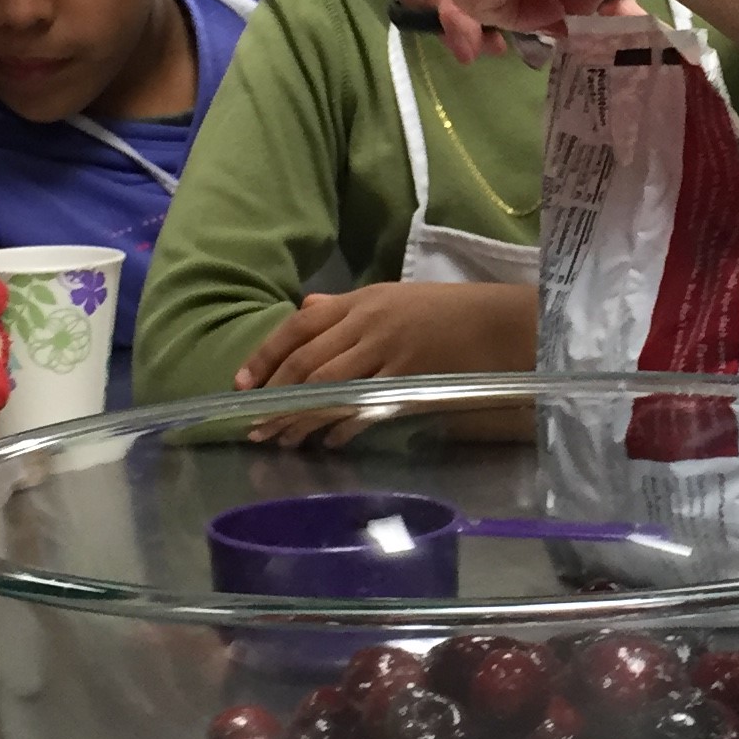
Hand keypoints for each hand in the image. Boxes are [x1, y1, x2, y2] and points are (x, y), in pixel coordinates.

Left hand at [235, 283, 539, 444]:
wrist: (497, 323)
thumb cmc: (442, 310)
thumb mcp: (390, 296)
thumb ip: (343, 307)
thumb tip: (302, 310)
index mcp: (360, 300)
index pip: (297, 326)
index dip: (264, 356)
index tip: (241, 384)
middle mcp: (368, 324)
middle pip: (306, 363)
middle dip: (274, 396)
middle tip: (252, 424)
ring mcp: (388, 353)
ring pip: (328, 389)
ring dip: (298, 418)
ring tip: (278, 440)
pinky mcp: (409, 381)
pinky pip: (364, 408)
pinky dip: (341, 427)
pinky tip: (327, 442)